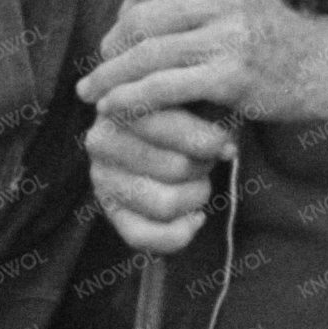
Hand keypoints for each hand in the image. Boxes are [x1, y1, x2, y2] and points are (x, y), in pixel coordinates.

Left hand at [79, 0, 300, 124]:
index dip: (122, 13)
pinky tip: (114, 108)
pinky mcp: (229, 74)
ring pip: (147, 54)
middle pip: (141, 19)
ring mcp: (229, 33)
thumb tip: (119, 20)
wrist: (315, 67)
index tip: (118, 40)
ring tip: (92, 94)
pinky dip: (131, 99)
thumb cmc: (260, 35)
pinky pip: (163, 86)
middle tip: (98, 73)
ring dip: (110, 78)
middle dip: (111, 49)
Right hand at [85, 101, 236, 253]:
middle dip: (204, 166)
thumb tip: (227, 150)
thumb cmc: (184, 105)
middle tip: (209, 158)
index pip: (170, 129)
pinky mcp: (108, 209)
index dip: (210, 141)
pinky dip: (180, 233)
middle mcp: (101, 140)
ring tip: (201, 181)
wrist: (157, 123)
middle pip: (177, 168)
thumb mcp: (190, 92)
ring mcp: (100, 177)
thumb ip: (204, 106)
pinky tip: (197, 216)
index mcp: (120, 101)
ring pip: (166, 204)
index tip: (227, 144)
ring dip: (197, 195)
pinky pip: (143, 237)